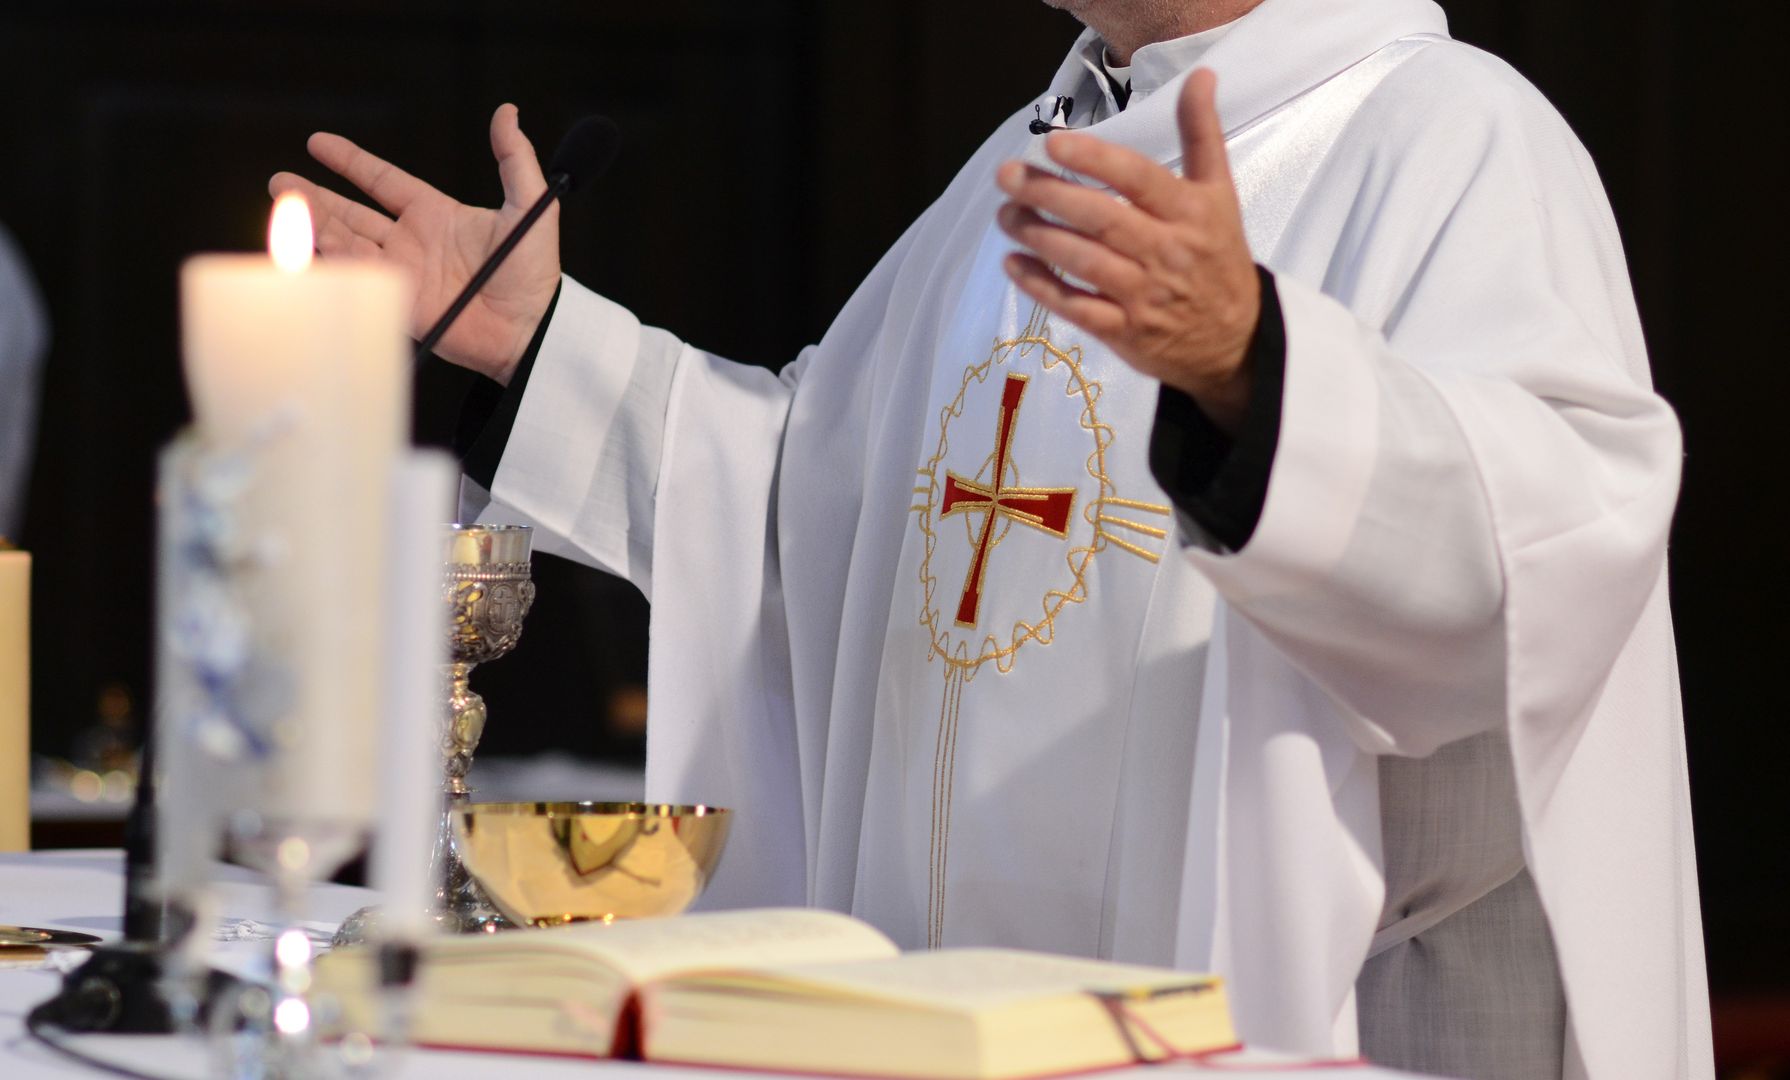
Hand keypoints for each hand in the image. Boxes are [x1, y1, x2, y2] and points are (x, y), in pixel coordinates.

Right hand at [269, 103, 558, 383]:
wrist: (532, 327)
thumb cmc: (536, 272)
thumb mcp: (531, 206)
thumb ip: (515, 158)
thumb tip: (507, 112)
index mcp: (436, 213)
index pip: (382, 181)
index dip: (349, 162)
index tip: (317, 142)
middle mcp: (413, 241)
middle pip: (351, 212)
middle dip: (314, 197)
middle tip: (280, 183)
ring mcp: (403, 272)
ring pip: (346, 243)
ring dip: (315, 225)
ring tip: (286, 206)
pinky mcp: (399, 303)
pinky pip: (357, 279)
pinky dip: (331, 263)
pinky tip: (308, 246)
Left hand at [995, 70, 1259, 431]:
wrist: (1236, 339)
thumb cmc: (1218, 257)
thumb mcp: (1219, 193)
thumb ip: (1202, 134)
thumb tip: (1200, 76)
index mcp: (1189, 212)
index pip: (1138, 179)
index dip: (1095, 160)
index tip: (1053, 144)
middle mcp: (1166, 252)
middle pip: (1100, 219)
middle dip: (1048, 195)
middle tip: (1008, 176)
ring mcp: (1143, 295)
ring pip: (1083, 262)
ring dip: (1038, 237)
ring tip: (1005, 215)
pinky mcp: (1124, 331)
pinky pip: (1075, 307)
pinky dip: (1040, 286)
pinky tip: (1013, 263)